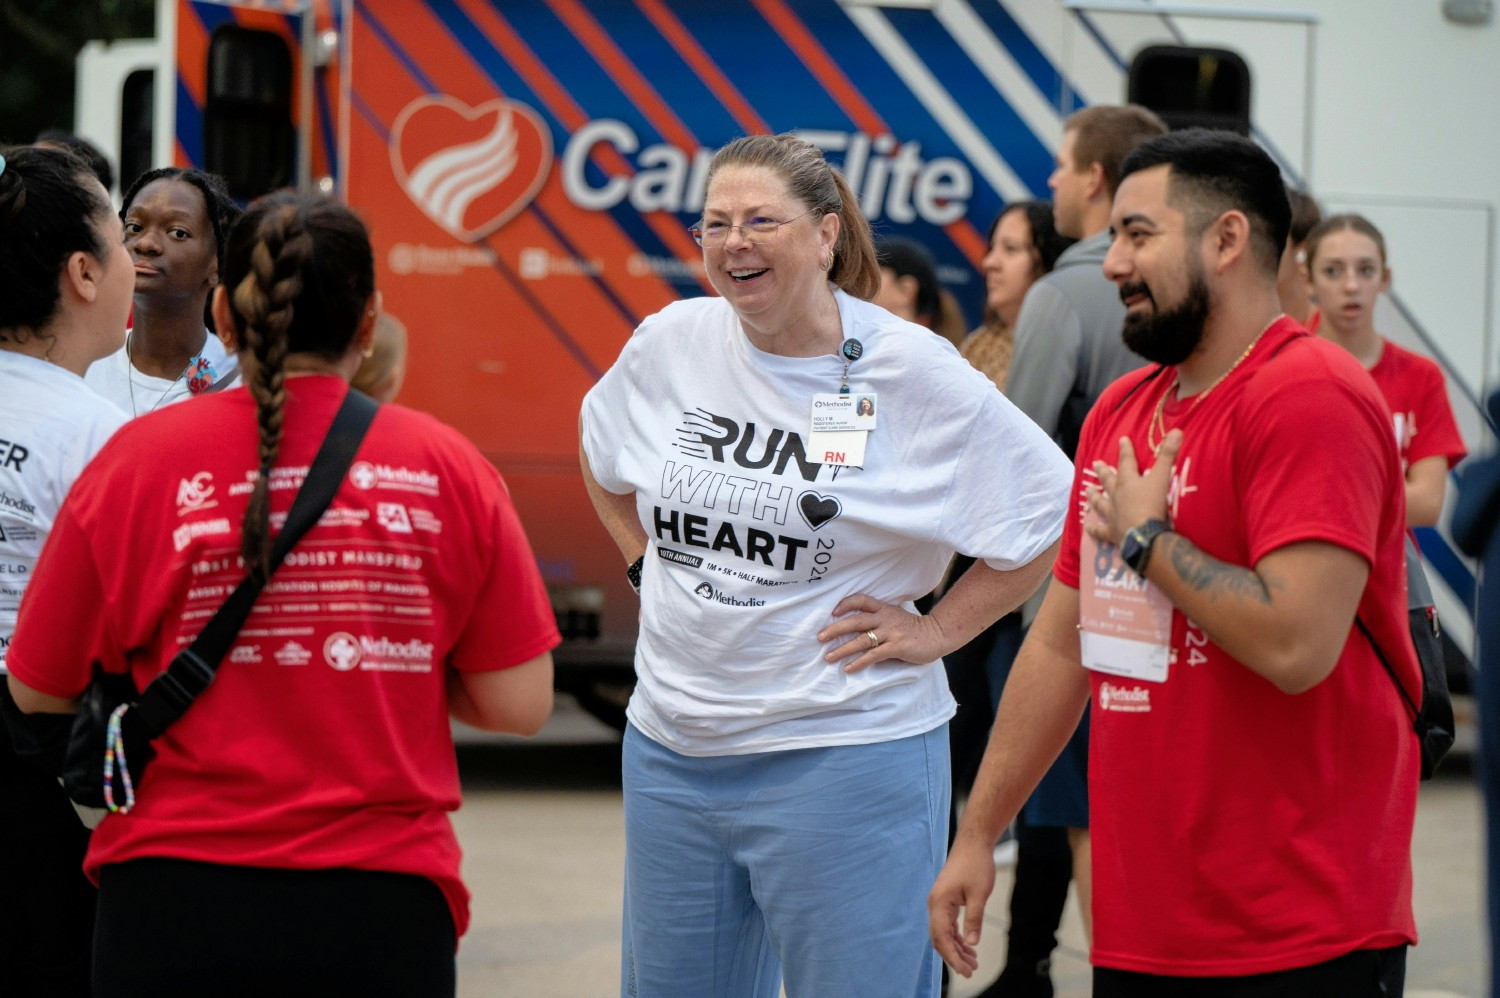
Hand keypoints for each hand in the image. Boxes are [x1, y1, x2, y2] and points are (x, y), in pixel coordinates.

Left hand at [817, 594, 942, 672]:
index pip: (861, 600)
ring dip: (843, 649)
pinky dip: (859, 662)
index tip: (833, 612)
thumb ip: (878, 620)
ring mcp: (891, 632)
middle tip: (820, 637)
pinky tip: (849, 668)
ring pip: (862, 639)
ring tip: (828, 657)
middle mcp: (885, 618)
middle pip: (856, 620)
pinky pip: (874, 655)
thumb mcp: (895, 617)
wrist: (937, 635)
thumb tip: (855, 631)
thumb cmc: (913, 629)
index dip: (846, 604)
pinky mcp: (897, 647)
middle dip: (835, 629)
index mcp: (884, 609)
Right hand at [928, 838, 997, 977]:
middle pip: (939, 938)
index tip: (965, 970)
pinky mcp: (946, 900)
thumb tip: (971, 943)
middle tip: (971, 970)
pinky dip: (957, 936)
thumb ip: (974, 919)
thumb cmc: (976, 865)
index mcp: (939, 903)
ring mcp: (939, 902)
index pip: (941, 937)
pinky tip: (969, 946)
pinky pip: (948, 924)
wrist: (973, 843)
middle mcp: (935, 904)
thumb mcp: (979, 894)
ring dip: (957, 948)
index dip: (952, 956)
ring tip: (973, 961)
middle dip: (954, 955)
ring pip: (944, 932)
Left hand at [1085, 429, 1180, 546]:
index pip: (1126, 461)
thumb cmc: (1153, 505)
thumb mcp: (1162, 478)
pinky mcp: (1112, 533)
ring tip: (1087, 491)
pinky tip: (1087, 528)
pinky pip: (1100, 531)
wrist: (1145, 535)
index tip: (1122, 439)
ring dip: (1093, 496)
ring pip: (1100, 503)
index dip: (1126, 449)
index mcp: (1128, 482)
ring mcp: (1112, 515)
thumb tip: (1177, 430)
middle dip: (1103, 471)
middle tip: (1096, 463)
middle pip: (1108, 481)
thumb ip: (1168, 455)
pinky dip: (1093, 530)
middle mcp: (1116, 496)